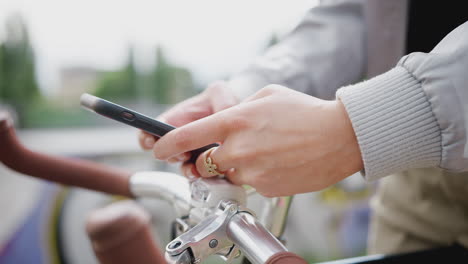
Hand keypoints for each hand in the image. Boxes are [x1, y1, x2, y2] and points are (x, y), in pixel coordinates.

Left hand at [152, 85, 362, 196]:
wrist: (340, 137)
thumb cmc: (305, 112)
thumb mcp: (267, 96)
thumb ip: (238, 110)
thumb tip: (224, 124)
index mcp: (235, 121)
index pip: (188, 137)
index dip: (167, 145)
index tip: (159, 149)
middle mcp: (239, 148)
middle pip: (203, 164)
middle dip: (208, 159)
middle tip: (225, 150)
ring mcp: (253, 171)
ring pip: (227, 176)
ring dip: (235, 167)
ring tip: (262, 153)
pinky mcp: (267, 188)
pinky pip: (250, 184)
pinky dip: (257, 176)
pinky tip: (276, 163)